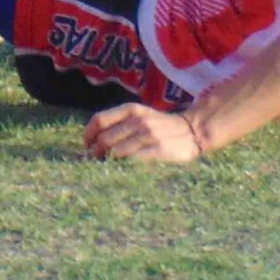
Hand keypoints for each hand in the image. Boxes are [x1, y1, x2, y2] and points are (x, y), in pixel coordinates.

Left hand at [84, 103, 205, 163]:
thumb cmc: (160, 125)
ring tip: (107, 166)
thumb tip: (94, 139)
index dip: (88, 134)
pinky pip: (133, 160)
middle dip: (96, 152)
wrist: (192, 130)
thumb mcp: (140, 115)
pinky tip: (123, 170)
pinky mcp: (158, 150)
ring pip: (117, 151)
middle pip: (105, 138)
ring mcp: (148, 135)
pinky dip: (124, 166)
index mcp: (130, 110)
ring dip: (108, 161)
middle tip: (96, 160)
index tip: (87, 145)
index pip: (99, 120)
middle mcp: (138, 120)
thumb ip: (120, 122)